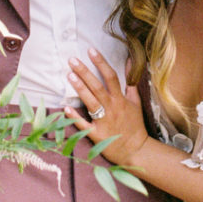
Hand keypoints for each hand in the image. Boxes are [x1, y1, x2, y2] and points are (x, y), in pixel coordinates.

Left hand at [64, 48, 148, 165]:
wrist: (136, 151)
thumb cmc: (134, 125)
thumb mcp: (136, 102)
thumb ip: (132, 83)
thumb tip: (130, 63)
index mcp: (120, 99)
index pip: (111, 77)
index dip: (101, 63)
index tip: (91, 50)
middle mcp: (112, 108)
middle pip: (97, 87)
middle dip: (85, 72)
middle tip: (72, 60)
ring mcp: (104, 122)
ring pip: (91, 102)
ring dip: (80, 89)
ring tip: (69, 75)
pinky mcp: (97, 135)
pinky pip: (84, 125)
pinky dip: (75, 118)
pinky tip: (65, 109)